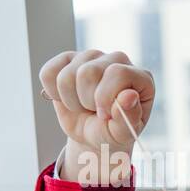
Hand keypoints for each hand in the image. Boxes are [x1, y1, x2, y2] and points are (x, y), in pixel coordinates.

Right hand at [39, 49, 154, 179]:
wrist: (92, 134)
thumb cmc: (112, 132)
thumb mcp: (123, 133)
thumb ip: (129, 117)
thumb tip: (129, 95)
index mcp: (140, 77)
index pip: (117, 73)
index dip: (105, 97)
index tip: (104, 116)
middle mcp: (118, 60)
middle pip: (88, 72)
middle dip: (87, 101)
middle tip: (95, 112)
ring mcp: (93, 56)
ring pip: (67, 75)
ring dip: (71, 100)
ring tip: (83, 107)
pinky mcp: (68, 58)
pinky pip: (48, 73)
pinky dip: (53, 93)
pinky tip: (68, 97)